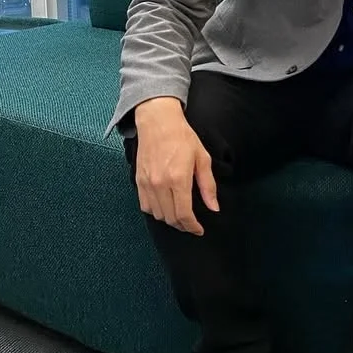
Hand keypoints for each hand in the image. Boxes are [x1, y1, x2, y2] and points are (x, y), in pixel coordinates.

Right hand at [134, 97, 218, 235]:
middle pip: (170, 218)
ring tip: (180, 216)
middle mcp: (160, 184)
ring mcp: (147, 183)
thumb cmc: (183, 138)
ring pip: (157, 214)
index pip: (184, 214)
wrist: (158, 122)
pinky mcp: (138, 181)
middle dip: (183, 225)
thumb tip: (214, 207)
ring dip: (170, 219)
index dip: (192, 227)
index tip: (199, 230)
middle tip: (191, 224)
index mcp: (178, 179)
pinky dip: (156, 211)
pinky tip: (166, 206)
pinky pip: (146, 206)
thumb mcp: (202, 159)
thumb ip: (208, 186)